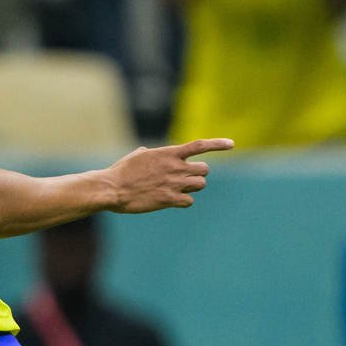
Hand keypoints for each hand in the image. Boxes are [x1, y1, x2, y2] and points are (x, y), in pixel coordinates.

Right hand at [106, 138, 233, 212]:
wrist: (113, 189)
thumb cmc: (121, 172)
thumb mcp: (137, 156)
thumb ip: (149, 153)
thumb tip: (148, 152)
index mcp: (169, 153)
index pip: (200, 146)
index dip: (218, 144)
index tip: (231, 144)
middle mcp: (175, 167)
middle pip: (204, 170)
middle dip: (197, 174)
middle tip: (185, 179)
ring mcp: (174, 183)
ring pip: (200, 185)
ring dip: (192, 187)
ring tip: (177, 189)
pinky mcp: (170, 199)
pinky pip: (189, 201)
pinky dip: (184, 201)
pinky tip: (171, 201)